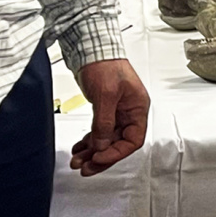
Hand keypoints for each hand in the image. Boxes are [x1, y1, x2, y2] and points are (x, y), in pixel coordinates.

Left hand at [71, 58, 148, 175]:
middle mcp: (129, 112)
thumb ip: (104, 122)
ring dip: (92, 152)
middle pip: (118, 143)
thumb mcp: (106, 95)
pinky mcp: (104, 110)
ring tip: (77, 161)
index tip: (99, 158)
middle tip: (85, 168)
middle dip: (101, 157)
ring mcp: (116, 112)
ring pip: (107, 140)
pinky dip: (89, 141)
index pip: (133, 140)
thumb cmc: (105, 64)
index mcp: (137, 108)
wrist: (91, 48)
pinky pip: (99, 131)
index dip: (115, 153)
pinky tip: (79, 148)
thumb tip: (102, 145)